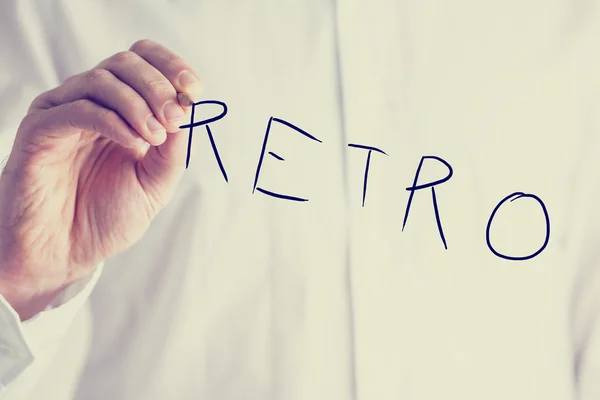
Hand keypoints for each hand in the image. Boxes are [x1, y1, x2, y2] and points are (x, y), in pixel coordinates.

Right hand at [0, 39, 201, 318]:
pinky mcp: (40, 130)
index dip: (170, 66)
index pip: (143, 60)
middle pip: (125, 63)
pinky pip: (78, 109)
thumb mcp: (156, 182)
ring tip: (155, 139)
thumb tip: (188, 110)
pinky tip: (135, 146)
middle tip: (176, 118)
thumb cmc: (106, 218)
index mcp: (119, 109)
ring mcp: (63, 113)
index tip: (194, 89)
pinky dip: (113, 122)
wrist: (65, 253)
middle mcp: (90, 103)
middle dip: (159, 87)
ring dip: (138, 105)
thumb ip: (173, 149)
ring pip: (102, 80)